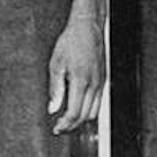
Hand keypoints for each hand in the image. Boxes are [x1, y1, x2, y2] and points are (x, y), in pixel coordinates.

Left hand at [47, 16, 104, 134]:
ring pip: (94, 112)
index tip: (56, 129)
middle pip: (85, 116)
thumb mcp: (56, 64)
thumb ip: (55, 89)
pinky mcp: (104, 80)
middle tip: (59, 127)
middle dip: (72, 126)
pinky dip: (89, 110)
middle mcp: (94, 84)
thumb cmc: (71, 42)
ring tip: (67, 120)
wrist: (87, 28)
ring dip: (81, 120)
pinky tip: (78, 108)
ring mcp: (101, 82)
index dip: (65, 125)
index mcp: (81, 81)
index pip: (74, 113)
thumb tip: (52, 108)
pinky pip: (99, 102)